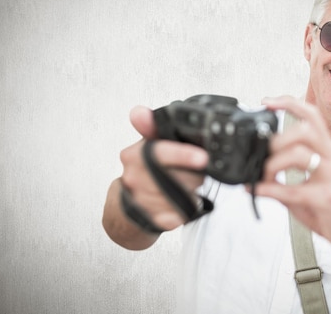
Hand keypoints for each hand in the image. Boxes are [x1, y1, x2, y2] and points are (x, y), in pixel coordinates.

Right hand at [119, 106, 208, 230]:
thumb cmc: (146, 169)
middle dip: (193, 176)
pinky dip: (183, 212)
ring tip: (191, 188)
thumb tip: (139, 112)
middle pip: (175, 177)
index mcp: (134, 154)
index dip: (182, 155)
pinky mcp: (146, 219)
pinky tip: (184, 206)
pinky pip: (173, 217)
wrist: (127, 204)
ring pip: (177, 198)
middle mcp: (132, 176)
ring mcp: (138, 199)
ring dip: (190, 193)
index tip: (202, 157)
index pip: (159, 152)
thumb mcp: (150, 144)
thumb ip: (151, 126)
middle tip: (200, 174)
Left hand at [255, 96, 330, 253]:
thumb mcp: (309, 186)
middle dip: (277, 140)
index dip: (289, 103)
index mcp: (328, 151)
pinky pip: (293, 189)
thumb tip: (253, 172)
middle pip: (304, 130)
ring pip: (299, 154)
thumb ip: (285, 176)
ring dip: (273, 163)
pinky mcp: (327, 198)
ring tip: (262, 175)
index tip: (266, 102)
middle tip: (261, 154)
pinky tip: (257, 191)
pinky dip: (270, 189)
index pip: (312, 116)